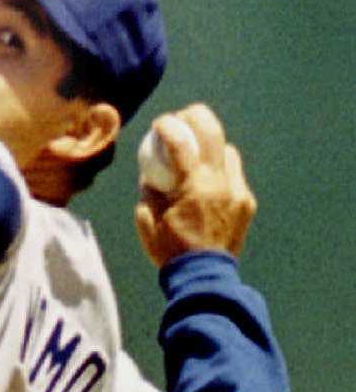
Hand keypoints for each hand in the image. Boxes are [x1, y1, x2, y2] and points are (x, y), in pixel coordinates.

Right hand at [134, 104, 256, 265]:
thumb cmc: (170, 250)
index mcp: (192, 186)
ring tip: (197, 150)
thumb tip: (150, 173)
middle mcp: (219, 182)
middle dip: (196, 116)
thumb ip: (148, 191)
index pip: (180, 141)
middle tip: (183, 117)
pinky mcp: (246, 202)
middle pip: (213, 132)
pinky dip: (220, 171)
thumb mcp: (146, 220)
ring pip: (228, 151)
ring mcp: (237, 191)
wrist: (204, 275)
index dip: (167, 125)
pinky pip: (234, 175)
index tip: (158, 123)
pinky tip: (208, 180)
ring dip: (211, 145)